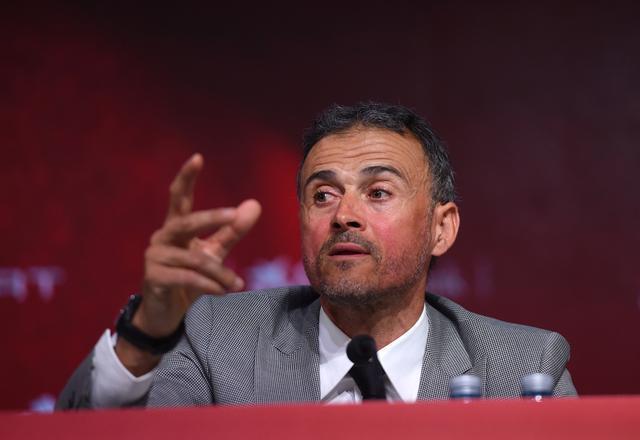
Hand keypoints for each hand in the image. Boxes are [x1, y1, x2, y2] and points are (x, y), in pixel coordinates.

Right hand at [116, 154, 260, 373]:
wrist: (167, 314)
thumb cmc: (190, 278)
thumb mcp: (214, 253)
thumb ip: (232, 231)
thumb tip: (254, 204)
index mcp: (175, 228)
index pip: (179, 197)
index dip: (187, 177)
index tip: (198, 157)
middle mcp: (162, 238)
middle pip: (187, 222)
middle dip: (212, 218)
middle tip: (235, 214)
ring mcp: (155, 258)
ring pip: (195, 259)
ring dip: (221, 273)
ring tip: (238, 284)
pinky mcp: (154, 278)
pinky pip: (187, 278)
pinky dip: (209, 285)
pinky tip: (224, 291)